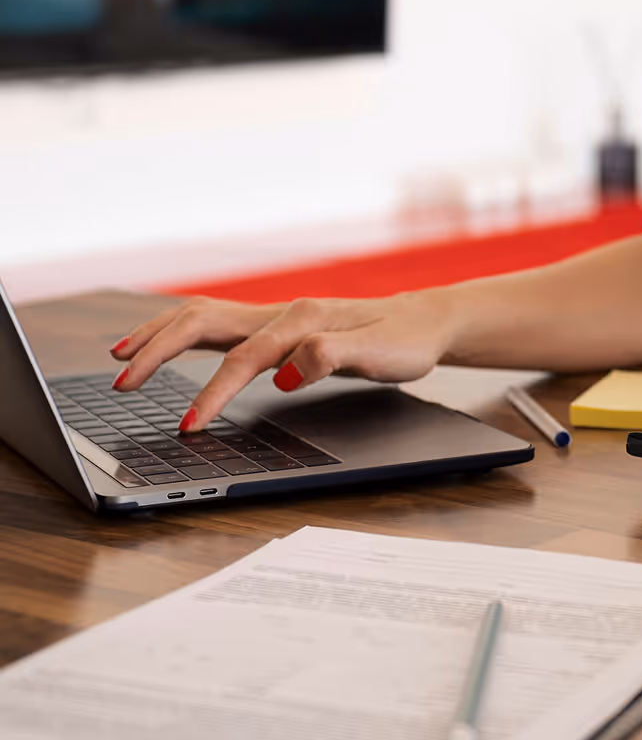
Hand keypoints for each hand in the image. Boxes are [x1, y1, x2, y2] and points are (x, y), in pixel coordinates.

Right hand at [109, 293, 454, 430]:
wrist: (424, 320)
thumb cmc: (405, 341)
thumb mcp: (381, 356)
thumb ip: (332, 358)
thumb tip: (285, 370)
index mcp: (302, 320)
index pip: (243, 359)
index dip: (212, 393)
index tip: (187, 427)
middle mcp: (282, 312)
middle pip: (203, 322)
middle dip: (158, 351)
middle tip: (122, 383)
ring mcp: (276, 315)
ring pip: (202, 315)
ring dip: (159, 334)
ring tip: (120, 357)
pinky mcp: (275, 325)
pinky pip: (216, 322)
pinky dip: (180, 331)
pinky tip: (164, 343)